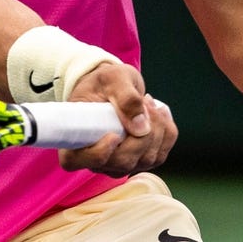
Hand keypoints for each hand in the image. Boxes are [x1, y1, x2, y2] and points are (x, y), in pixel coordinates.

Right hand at [58, 62, 176, 176]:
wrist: (113, 86)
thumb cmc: (105, 82)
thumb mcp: (112, 78)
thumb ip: (125, 97)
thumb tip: (141, 127)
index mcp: (75, 140)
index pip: (79, 160)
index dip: (98, 153)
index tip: (113, 135)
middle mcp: (97, 160)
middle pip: (123, 162)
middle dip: (142, 134)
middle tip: (144, 101)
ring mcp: (119, 164)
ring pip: (146, 160)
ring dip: (157, 128)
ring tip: (148, 101)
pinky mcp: (140, 161)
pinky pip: (161, 154)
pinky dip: (166, 131)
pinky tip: (158, 111)